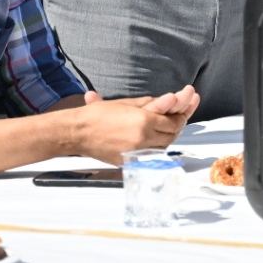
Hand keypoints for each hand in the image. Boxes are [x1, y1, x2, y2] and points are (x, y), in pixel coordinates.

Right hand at [70, 86, 197, 157]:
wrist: (78, 132)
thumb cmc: (98, 114)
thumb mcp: (128, 103)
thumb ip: (151, 104)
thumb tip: (169, 102)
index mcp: (144, 120)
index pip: (173, 122)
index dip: (181, 115)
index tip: (184, 108)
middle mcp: (143, 138)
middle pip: (171, 135)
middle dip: (178, 125)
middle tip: (182, 115)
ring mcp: (136, 152)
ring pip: (163, 146)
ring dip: (168, 136)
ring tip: (171, 126)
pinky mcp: (129, 161)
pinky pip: (150, 154)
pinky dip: (156, 146)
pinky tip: (157, 138)